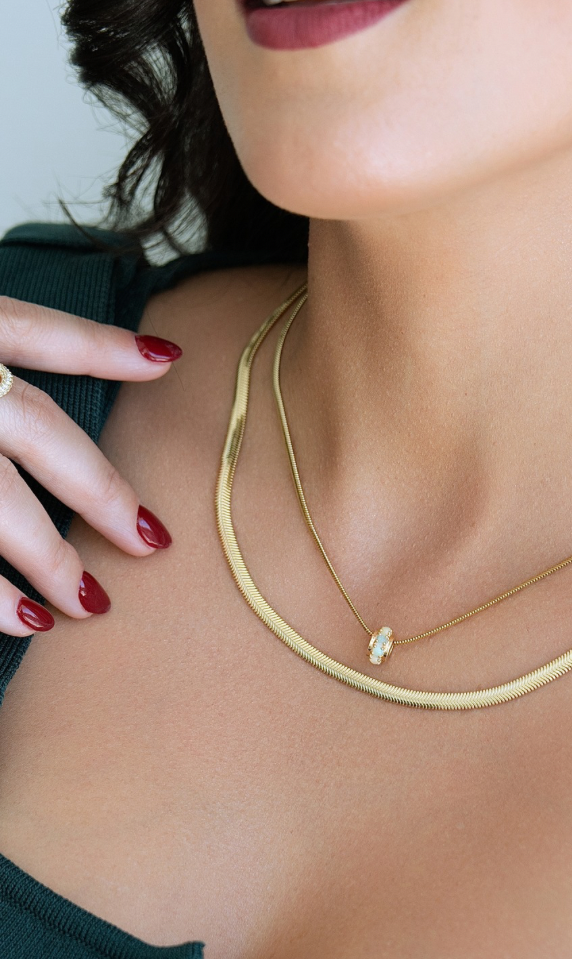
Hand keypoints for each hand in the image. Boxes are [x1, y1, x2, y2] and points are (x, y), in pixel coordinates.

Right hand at [0, 295, 180, 636]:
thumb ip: (5, 339)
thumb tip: (116, 350)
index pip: (40, 335)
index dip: (104, 349)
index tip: (169, 360)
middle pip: (37, 433)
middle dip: (98, 491)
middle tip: (152, 542)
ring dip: (46, 557)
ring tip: (90, 604)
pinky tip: (21, 623)